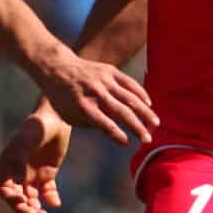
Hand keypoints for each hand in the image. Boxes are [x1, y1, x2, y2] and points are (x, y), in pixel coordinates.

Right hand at [0, 109, 72, 212]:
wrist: (57, 117)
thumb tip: (19, 183)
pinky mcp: (47, 173)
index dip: (10, 199)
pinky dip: (51, 199)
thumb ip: (20, 160)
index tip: (23, 201)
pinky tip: (55, 203)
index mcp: (7, 164)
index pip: (3, 188)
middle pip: (16, 197)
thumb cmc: (38, 126)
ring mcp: (32, 173)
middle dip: (23, 208)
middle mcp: (17, 171)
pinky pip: (47, 191)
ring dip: (35, 208)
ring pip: (31, 197)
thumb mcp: (27, 142)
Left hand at [34, 52, 156, 145]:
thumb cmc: (63, 98)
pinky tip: (149, 105)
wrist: (58, 68)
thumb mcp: (69, 115)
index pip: (104, 123)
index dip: (117, 134)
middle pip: (121, 112)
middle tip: (147, 139)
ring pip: (130, 97)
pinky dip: (141, 93)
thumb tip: (115, 133)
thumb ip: (91, 124)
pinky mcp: (110, 71)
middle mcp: (95, 93)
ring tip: (155, 124)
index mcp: (83, 107)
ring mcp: (104, 80)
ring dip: (145, 112)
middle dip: (137, 127)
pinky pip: (130, 83)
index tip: (128, 143)